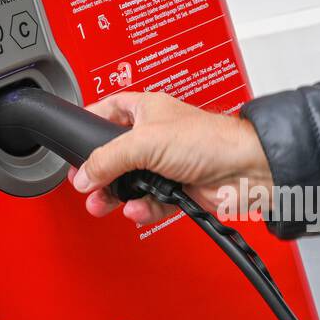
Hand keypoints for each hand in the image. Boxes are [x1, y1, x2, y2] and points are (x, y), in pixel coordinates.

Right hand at [71, 91, 272, 225]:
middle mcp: (154, 136)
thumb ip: (108, 158)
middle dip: (99, 173)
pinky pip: (149, 202)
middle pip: (114, 154)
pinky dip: (141, 208)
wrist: (246, 170)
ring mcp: (165, 164)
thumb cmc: (209, 139)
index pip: (106, 111)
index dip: (88, 126)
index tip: (73, 145)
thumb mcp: (145, 142)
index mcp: (145, 109)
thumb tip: (83, 175)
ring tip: (103, 204)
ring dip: (116, 196)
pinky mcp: (176, 189)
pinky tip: (136, 210)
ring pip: (129, 182)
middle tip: (86, 185)